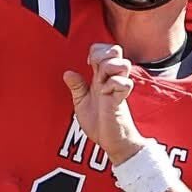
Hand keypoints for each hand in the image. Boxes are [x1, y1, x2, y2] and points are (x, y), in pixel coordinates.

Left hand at [63, 44, 144, 162]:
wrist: (111, 141)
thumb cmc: (99, 123)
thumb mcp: (82, 103)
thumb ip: (77, 87)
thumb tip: (67, 73)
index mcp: (101, 77)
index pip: (104, 51)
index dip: (96, 51)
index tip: (88, 63)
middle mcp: (111, 79)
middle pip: (116, 50)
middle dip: (103, 54)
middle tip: (95, 68)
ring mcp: (118, 88)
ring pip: (123, 63)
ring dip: (109, 68)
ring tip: (101, 81)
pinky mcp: (121, 100)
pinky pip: (124, 83)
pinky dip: (113, 85)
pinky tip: (105, 93)